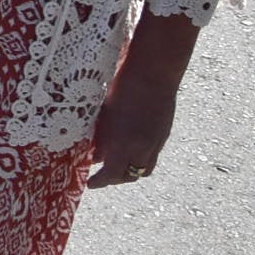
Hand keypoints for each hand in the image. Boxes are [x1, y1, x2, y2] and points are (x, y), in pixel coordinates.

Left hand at [86, 69, 180, 186]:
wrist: (154, 71)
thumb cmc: (122, 85)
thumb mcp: (104, 112)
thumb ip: (100, 136)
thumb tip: (95, 151)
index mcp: (124, 144)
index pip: (111, 174)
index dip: (100, 181)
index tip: (90, 183)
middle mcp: (143, 148)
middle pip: (129, 175)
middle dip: (115, 177)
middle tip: (101, 173)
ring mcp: (157, 142)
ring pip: (144, 168)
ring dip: (130, 169)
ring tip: (116, 161)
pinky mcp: (164, 133)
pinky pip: (152, 154)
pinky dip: (140, 155)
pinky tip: (129, 145)